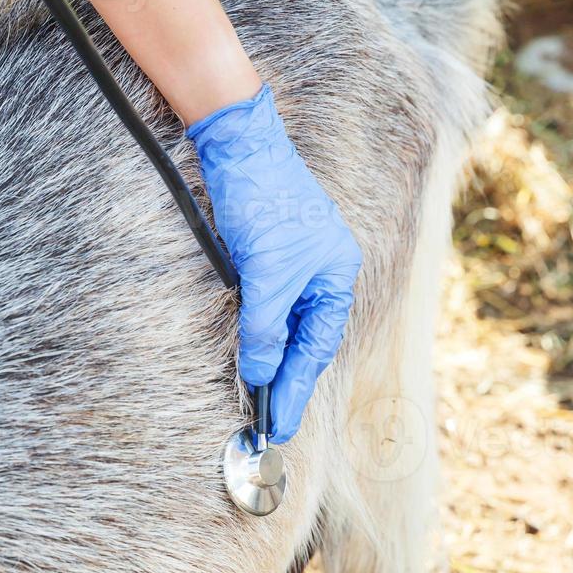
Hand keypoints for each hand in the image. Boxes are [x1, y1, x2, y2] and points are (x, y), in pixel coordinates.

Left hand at [187, 84, 361, 443]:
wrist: (237, 147)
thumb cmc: (263, 201)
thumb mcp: (265, 272)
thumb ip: (265, 326)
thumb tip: (261, 372)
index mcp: (336, 276)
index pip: (318, 346)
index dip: (298, 386)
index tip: (282, 424)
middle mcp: (321, 274)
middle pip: (306, 341)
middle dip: (288, 382)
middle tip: (271, 425)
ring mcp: (294, 266)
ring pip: (286, 327)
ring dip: (272, 361)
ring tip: (260, 401)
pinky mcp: (265, 258)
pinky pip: (268, 310)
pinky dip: (260, 335)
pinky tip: (251, 357)